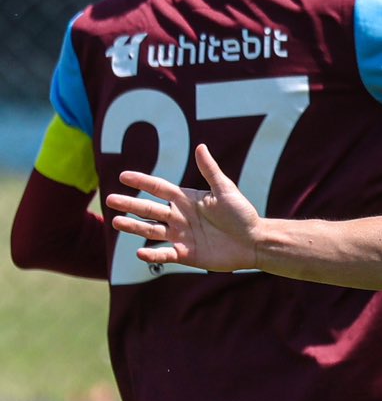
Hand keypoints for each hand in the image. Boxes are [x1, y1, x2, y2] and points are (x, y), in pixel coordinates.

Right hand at [108, 146, 258, 271]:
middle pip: (149, 209)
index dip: (141, 182)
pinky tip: (139, 253)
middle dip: (130, 204)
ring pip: (151, 230)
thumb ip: (210, 171)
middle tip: (109, 199)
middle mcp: (179, 216)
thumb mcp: (225, 190)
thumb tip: (200, 147)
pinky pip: (164, 253)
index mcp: (186, 199)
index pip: (158, 188)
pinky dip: (152, 254)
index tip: (123, 176)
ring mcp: (180, 235)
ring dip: (133, 227)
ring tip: (115, 222)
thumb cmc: (242, 214)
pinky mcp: (185, 254)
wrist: (254, 241)